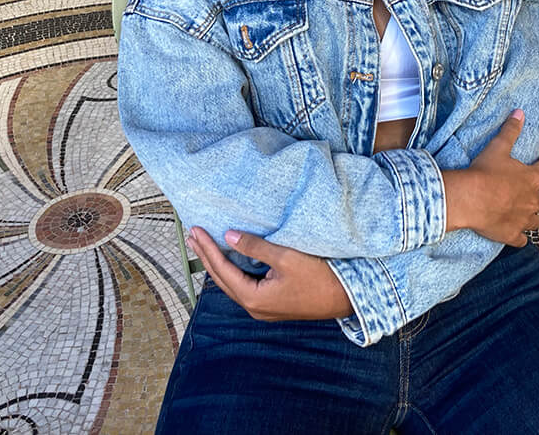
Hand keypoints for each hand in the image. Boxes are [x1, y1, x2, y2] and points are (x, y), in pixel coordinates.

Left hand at [186, 226, 353, 321]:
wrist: (346, 297)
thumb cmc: (320, 278)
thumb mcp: (286, 257)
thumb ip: (255, 247)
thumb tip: (229, 236)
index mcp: (254, 298)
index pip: (222, 270)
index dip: (208, 249)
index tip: (196, 231)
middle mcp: (254, 307)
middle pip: (222, 279)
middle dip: (206, 256)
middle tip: (192, 236)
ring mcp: (263, 308)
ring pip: (232, 284)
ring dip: (218, 264)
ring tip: (205, 246)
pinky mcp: (272, 304)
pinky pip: (244, 286)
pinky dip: (233, 271)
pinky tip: (231, 260)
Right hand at [441, 109, 538, 246]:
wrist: (471, 199)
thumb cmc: (485, 172)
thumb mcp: (498, 147)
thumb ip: (511, 130)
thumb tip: (520, 112)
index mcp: (531, 178)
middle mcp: (532, 200)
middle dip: (534, 193)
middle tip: (523, 189)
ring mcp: (523, 219)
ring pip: (534, 220)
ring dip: (530, 215)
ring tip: (522, 212)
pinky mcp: (512, 235)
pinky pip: (522, 239)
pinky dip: (520, 236)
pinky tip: (515, 234)